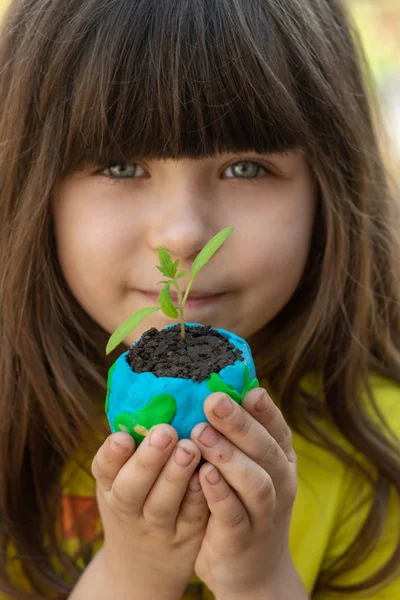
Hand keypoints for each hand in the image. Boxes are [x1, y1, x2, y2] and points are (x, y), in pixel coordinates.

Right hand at [92, 426, 208, 597]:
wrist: (144, 566)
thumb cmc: (136, 502)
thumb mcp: (120, 479)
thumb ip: (132, 447)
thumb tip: (148, 391)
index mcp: (110, 488)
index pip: (104, 470)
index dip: (111, 455)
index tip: (123, 437)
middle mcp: (129, 510)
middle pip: (131, 490)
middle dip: (148, 460)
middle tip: (165, 432)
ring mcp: (159, 528)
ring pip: (164, 506)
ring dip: (176, 476)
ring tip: (190, 448)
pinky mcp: (188, 538)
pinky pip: (194, 518)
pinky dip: (201, 496)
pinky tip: (210, 472)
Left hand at [190, 388, 299, 598]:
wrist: (253, 572)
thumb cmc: (243, 505)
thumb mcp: (250, 469)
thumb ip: (238, 438)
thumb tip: (212, 390)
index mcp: (281, 461)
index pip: (277, 430)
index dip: (264, 409)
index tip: (247, 388)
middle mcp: (280, 484)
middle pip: (266, 450)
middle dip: (240, 424)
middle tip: (213, 401)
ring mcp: (264, 515)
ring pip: (255, 482)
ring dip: (229, 457)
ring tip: (202, 434)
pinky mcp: (242, 540)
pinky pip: (233, 515)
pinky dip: (220, 494)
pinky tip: (203, 475)